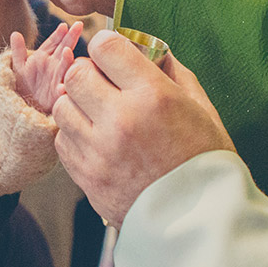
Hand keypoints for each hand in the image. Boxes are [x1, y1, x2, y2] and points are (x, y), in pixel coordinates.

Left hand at [12, 21, 83, 112]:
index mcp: (44, 58)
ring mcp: (57, 79)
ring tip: (67, 52)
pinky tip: (63, 87)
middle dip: (70, 38)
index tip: (64, 25)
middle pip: (63, 49)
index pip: (53, 42)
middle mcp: (54, 66)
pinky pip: (62, 91)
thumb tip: (15, 33)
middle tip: (78, 26)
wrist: (24, 106)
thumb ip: (18, 51)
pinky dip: (64, 89)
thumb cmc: (22, 85)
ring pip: (64, 68)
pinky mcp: (57, 95)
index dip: (58, 34)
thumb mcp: (18, 67)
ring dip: (67, 61)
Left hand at [53, 30, 234, 226]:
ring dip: (77, 104)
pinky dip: (74, 136)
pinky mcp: (86, 177)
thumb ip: (174, 73)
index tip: (112, 53)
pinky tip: (96, 140)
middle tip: (103, 84)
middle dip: (88, 73)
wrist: (199, 221)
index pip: (104, 46)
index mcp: (153, 96)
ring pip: (62, 106)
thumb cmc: (205, 161)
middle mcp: (121, 119)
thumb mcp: (202, 109)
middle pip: (75, 73)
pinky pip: (62, 140)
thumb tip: (153, 50)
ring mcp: (99, 150)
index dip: (106, 44)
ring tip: (98, 114)